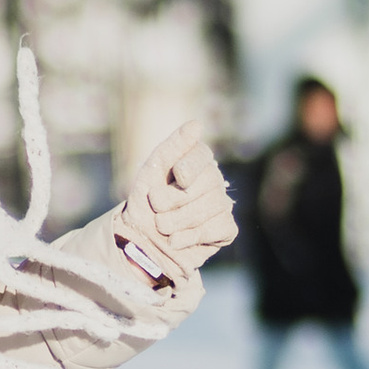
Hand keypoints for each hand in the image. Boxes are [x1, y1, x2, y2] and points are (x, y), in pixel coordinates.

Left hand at [117, 123, 237, 284]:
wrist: (142, 243)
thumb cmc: (145, 204)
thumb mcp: (151, 173)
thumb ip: (172, 148)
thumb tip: (197, 125)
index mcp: (197, 161)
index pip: (203, 155)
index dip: (186, 168)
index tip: (175, 178)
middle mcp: (214, 180)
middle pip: (206, 183)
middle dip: (173, 200)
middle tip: (156, 208)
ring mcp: (222, 204)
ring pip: (210, 208)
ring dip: (177, 221)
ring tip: (162, 227)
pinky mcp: (226, 229)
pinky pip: (215, 229)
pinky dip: (189, 238)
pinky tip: (176, 241)